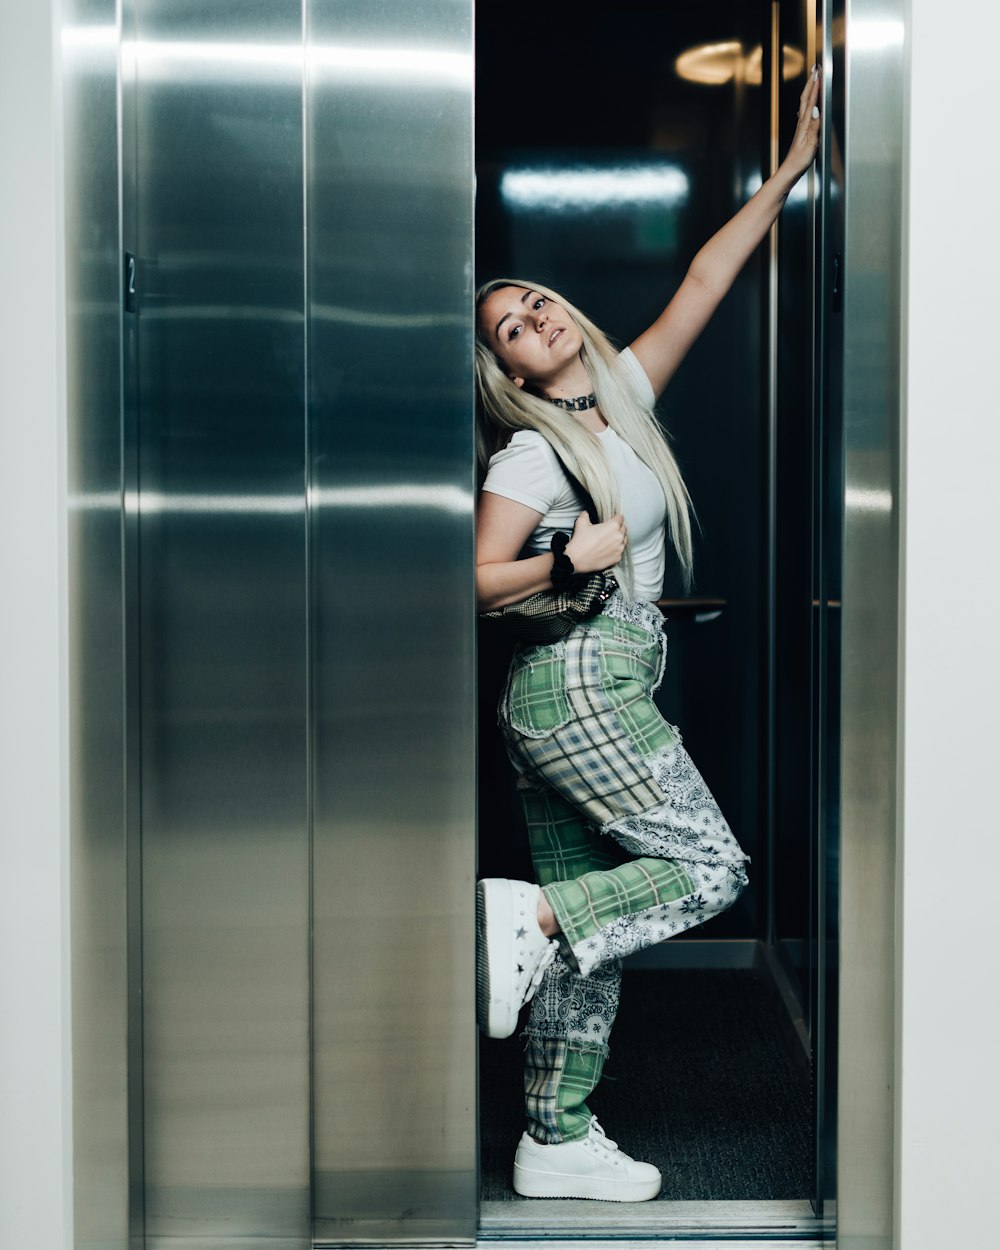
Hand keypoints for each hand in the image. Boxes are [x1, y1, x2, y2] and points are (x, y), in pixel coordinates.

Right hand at [564, 511, 626, 573]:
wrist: (576, 559)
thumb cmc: (580, 541)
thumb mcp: (581, 523)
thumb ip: (586, 515)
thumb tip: (586, 514)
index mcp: (613, 526)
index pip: (620, 518)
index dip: (615, 517)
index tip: (612, 519)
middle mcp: (619, 537)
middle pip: (624, 528)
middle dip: (618, 527)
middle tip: (610, 530)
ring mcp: (619, 548)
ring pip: (624, 540)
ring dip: (619, 538)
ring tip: (609, 539)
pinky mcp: (617, 558)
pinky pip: (620, 551)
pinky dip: (616, 549)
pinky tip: (608, 549)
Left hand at [781, 65, 821, 180]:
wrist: (790, 171)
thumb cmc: (799, 160)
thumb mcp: (810, 143)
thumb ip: (814, 126)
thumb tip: (817, 109)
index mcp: (804, 124)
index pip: (810, 101)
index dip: (814, 86)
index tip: (817, 72)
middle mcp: (802, 123)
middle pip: (805, 98)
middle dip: (811, 83)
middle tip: (815, 69)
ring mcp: (801, 127)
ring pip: (805, 103)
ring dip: (810, 90)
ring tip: (813, 80)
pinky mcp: (802, 132)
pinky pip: (806, 112)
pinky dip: (809, 102)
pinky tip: (811, 102)